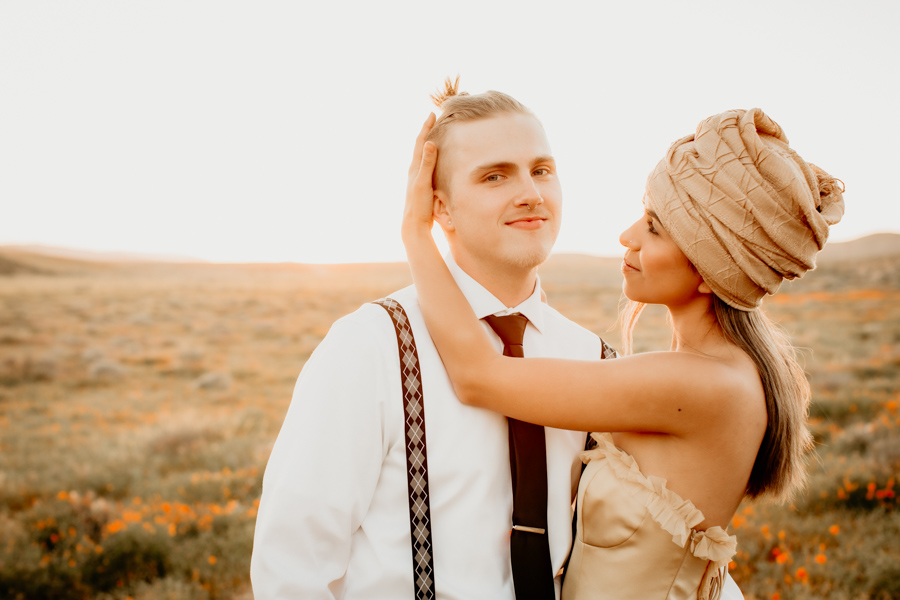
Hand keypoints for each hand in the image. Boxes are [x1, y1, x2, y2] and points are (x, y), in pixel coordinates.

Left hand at [403, 113, 437, 238]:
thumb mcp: (423, 183)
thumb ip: (427, 163)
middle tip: (434, 119)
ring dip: (428, 144)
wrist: (413, 224)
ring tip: (435, 135)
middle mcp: (414, 171)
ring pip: (423, 155)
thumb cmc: (419, 204)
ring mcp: (417, 178)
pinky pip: (426, 165)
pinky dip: (431, 157)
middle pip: (421, 146)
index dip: (426, 128)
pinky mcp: (421, 186)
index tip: (432, 114)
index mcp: (415, 168)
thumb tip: (429, 143)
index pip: (421, 142)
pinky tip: (435, 161)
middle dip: (427, 132)